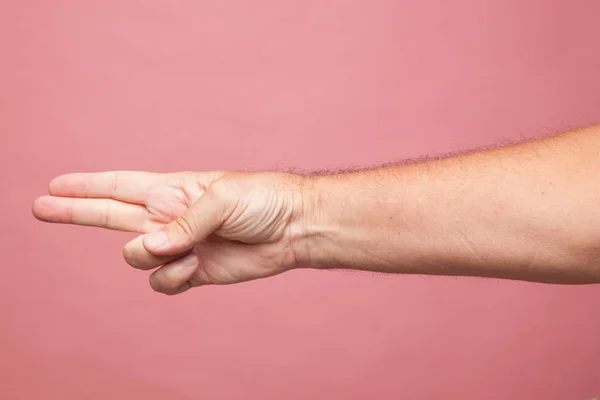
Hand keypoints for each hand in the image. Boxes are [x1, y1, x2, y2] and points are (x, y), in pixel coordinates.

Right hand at [32, 170, 309, 294]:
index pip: (119, 185)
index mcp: (172, 190)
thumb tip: (151, 247)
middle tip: (40, 206)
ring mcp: (180, 245)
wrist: (294, 227)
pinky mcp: (194, 272)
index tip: (56, 184)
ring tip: (182, 248)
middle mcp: (169, 217)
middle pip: (109, 215)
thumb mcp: (222, 198)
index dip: (87, 185)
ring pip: (136, 256)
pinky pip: (163, 281)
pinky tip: (195, 266)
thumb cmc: (262, 200)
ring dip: (148, 254)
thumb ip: (183, 223)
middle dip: (75, 211)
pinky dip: (172, 276)